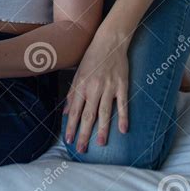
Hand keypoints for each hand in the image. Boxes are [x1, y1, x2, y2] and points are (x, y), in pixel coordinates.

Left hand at [63, 32, 128, 152]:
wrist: (109, 41)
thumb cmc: (92, 57)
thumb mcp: (78, 73)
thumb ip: (72, 94)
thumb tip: (66, 113)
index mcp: (81, 85)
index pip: (75, 111)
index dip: (71, 126)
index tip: (68, 140)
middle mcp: (94, 88)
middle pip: (88, 115)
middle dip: (84, 134)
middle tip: (81, 149)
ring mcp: (109, 87)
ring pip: (104, 112)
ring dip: (102, 130)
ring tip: (100, 144)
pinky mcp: (122, 85)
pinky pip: (123, 104)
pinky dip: (123, 117)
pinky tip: (123, 130)